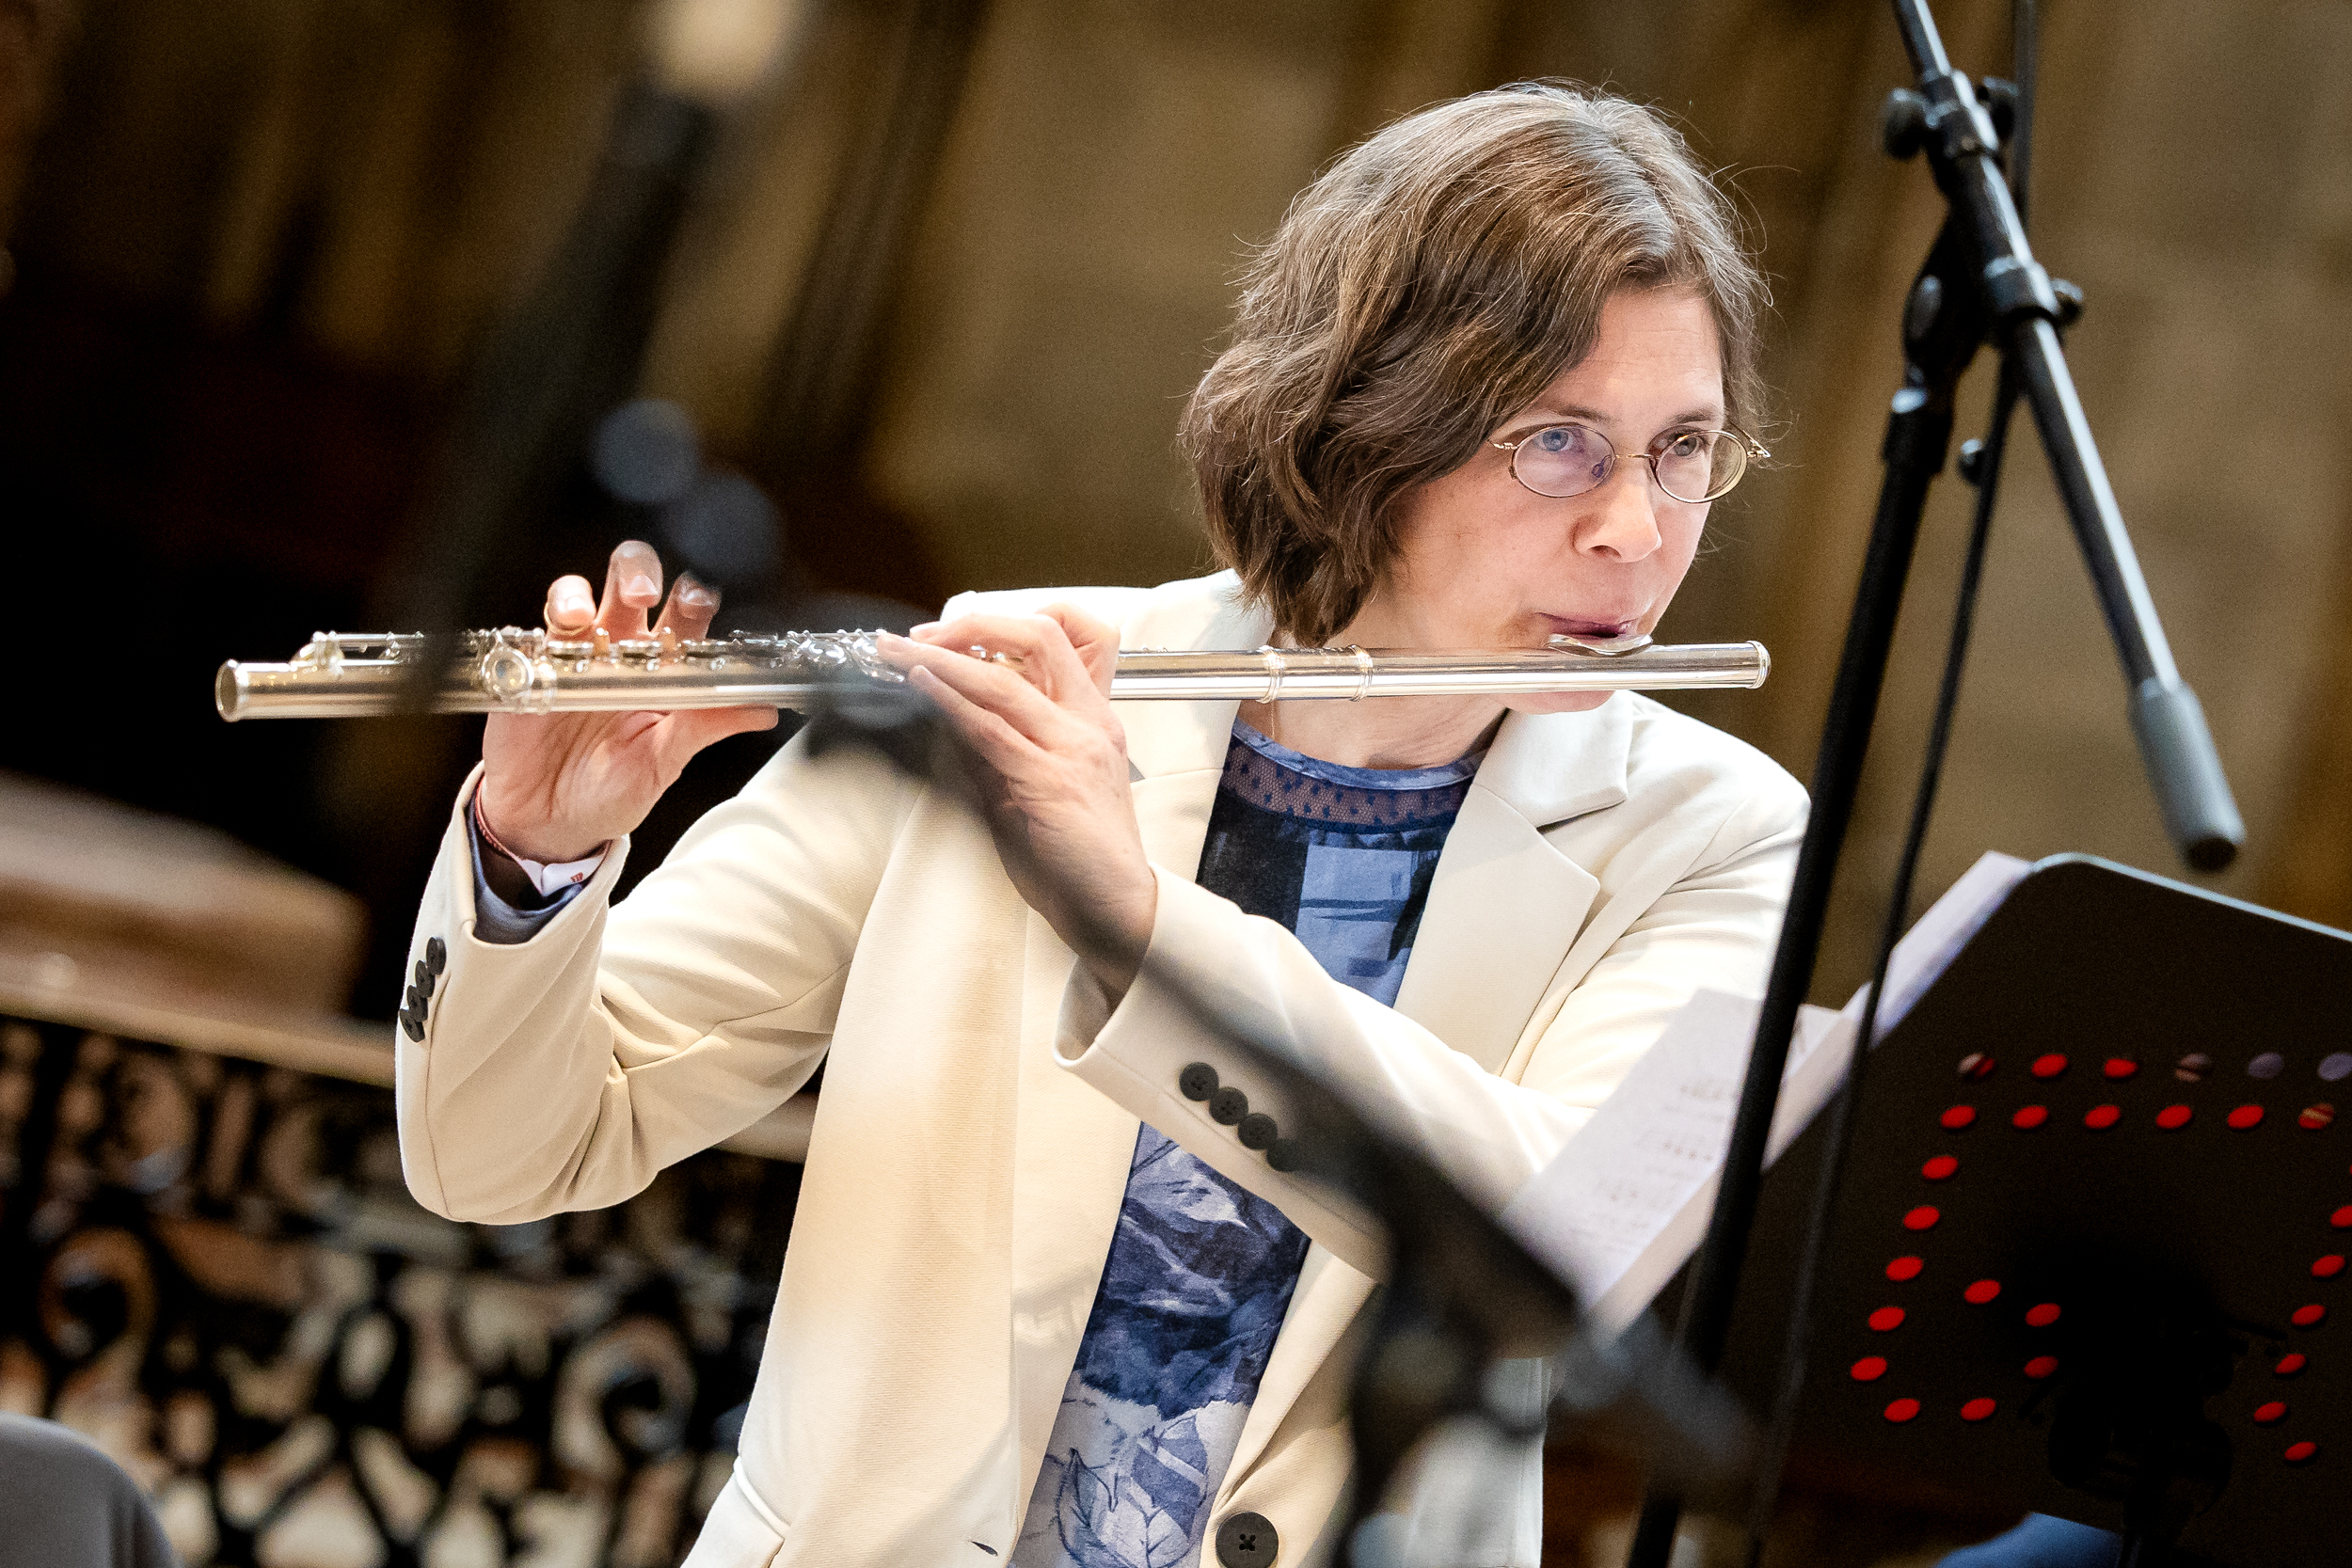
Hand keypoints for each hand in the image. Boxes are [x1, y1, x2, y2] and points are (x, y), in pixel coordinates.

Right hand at [477, 541, 778, 862]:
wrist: (551, 823)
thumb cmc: (611, 791)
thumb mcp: (664, 761)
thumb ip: (708, 726)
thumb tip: (765, 709)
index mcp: (662, 669)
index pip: (685, 618)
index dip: (694, 599)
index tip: (700, 601)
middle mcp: (620, 652)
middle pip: (632, 584)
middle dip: (638, 572)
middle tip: (643, 594)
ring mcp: (574, 655)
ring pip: (577, 593)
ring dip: (580, 592)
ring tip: (584, 614)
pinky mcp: (532, 667)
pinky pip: (535, 629)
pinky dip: (544, 624)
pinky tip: (555, 638)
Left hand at [880, 608, 1155, 994]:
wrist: (1118, 908)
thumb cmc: (1083, 857)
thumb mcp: (1043, 788)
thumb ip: (1005, 749)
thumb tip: (953, 718)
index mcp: (1093, 720)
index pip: (1058, 641)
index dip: (999, 626)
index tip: (951, 634)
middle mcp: (1089, 724)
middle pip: (1036, 639)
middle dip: (969, 627)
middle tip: (916, 635)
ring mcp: (1071, 749)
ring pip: (1003, 681)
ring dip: (941, 659)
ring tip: (897, 651)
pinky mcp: (1049, 781)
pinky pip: (991, 729)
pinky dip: (950, 702)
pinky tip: (921, 688)